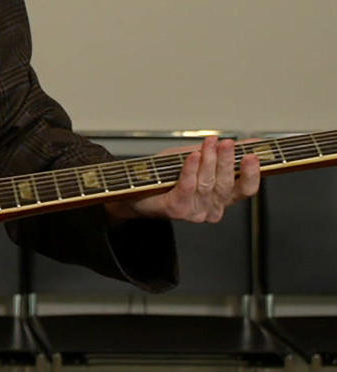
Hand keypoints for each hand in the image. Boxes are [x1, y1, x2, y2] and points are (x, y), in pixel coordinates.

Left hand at [105, 136, 260, 223]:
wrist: (134, 191)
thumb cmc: (166, 176)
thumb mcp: (198, 159)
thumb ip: (223, 152)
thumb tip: (252, 141)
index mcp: (221, 198)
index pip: (245, 189)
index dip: (252, 173)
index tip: (254, 155)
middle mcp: (211, 208)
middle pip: (226, 185)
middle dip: (227, 161)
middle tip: (228, 143)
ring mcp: (194, 212)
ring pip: (207, 184)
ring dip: (209, 160)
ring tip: (208, 143)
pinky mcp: (177, 210)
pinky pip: (188, 187)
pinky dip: (190, 169)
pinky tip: (192, 156)